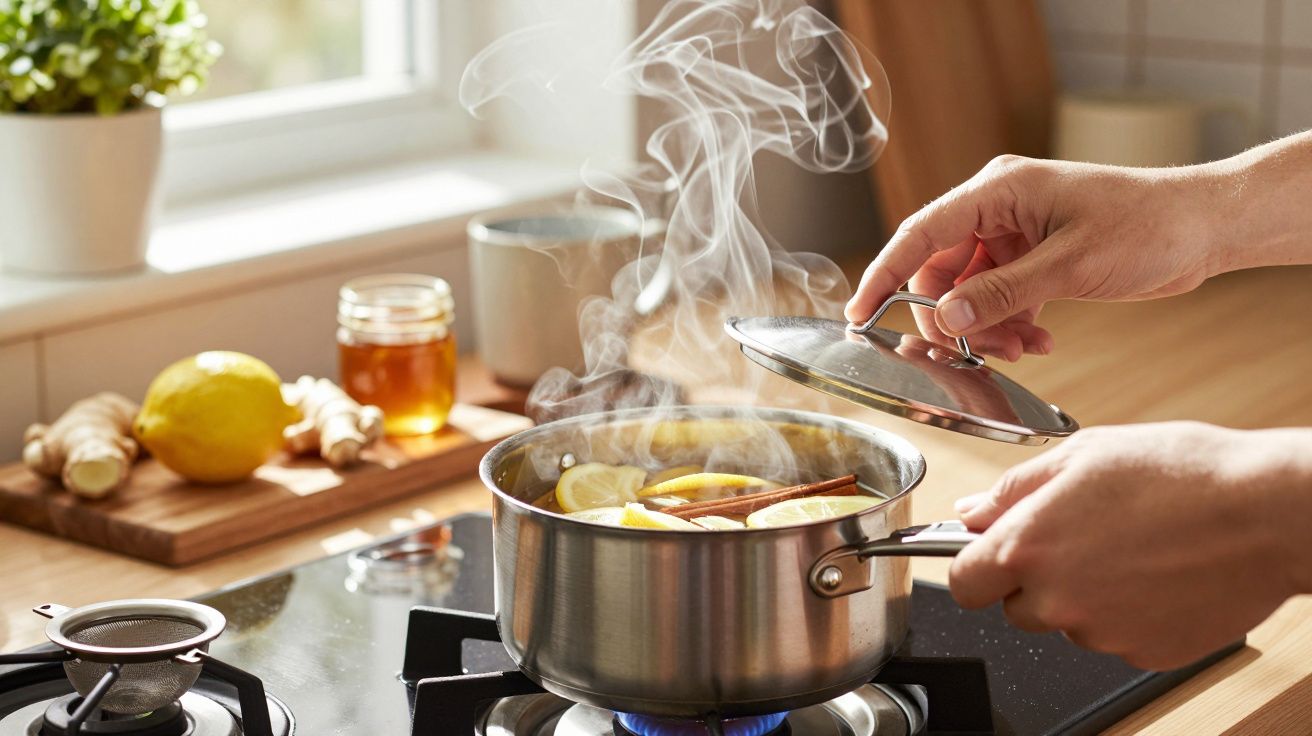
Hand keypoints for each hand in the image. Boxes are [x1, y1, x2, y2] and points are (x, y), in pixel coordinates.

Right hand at [844, 156, 1221, 359]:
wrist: (1203, 227)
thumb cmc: (1146, 226)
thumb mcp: (1069, 265)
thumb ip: (1002, 294)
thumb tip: (945, 319)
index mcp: (998, 190)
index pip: (921, 233)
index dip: (885, 275)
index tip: (859, 315)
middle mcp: (999, 208)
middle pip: (942, 270)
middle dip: (954, 317)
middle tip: (972, 352)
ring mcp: (1015, 234)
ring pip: (971, 291)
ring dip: (987, 327)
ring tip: (1022, 349)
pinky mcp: (1034, 258)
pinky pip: (1000, 297)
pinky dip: (1011, 325)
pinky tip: (1038, 342)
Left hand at [948, 422, 1311, 669]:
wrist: (1264, 512)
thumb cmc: (1179, 473)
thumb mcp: (1080, 455)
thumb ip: (1012, 490)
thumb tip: (972, 512)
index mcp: (1028, 548)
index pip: (962, 582)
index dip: (975, 564)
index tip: (992, 552)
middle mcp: (1057, 600)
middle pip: (1016, 607)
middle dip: (1036, 578)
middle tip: (1082, 536)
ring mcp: (1102, 633)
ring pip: (1068, 622)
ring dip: (1084, 595)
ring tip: (1132, 547)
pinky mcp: (1145, 652)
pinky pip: (1116, 636)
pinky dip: (1128, 612)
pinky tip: (1158, 573)